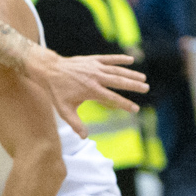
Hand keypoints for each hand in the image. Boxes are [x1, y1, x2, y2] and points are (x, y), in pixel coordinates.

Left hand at [26, 48, 146, 137]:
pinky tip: (131, 60)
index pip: (112, 98)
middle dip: (133, 85)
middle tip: (146, 88)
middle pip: (118, 81)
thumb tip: (84, 137)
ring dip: (130, 73)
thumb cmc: (57, 91)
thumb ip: (75, 123)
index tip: (135, 109)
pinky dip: (120, 59)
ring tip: (143, 78)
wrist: (49, 70)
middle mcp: (95, 77)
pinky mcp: (92, 60)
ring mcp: (95, 67)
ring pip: (116, 70)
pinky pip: (109, 58)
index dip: (125, 104)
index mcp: (91, 90)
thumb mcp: (64, 110)